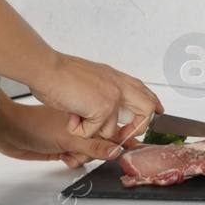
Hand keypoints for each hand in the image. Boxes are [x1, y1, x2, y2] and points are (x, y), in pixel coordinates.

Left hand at [0, 97, 129, 168]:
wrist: (9, 131)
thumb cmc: (36, 125)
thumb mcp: (70, 137)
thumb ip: (95, 146)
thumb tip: (117, 151)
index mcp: (90, 115)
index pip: (113, 129)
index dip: (119, 141)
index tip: (121, 152)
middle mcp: (84, 125)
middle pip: (103, 146)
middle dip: (94, 152)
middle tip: (81, 149)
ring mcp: (73, 136)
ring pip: (89, 154)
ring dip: (80, 157)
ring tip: (67, 151)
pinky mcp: (63, 147)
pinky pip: (76, 159)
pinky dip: (70, 160)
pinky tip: (60, 156)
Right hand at [28, 51, 163, 143]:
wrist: (47, 69)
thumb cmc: (58, 73)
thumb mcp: (88, 78)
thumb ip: (100, 90)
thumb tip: (100, 108)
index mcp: (114, 77)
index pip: (142, 90)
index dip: (152, 103)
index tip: (157, 112)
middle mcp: (118, 85)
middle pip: (147, 108)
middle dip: (139, 127)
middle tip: (124, 135)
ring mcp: (113, 97)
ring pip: (111, 130)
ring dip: (90, 130)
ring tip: (75, 116)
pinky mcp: (104, 108)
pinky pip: (93, 133)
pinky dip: (77, 130)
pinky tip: (70, 116)